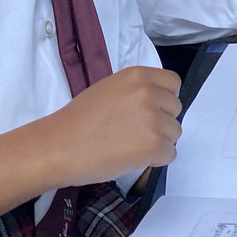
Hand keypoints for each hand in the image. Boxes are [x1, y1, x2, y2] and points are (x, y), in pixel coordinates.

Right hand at [46, 66, 181, 186]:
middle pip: (175, 109)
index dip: (166, 98)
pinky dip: (156, 160)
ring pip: (174, 133)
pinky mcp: (153, 145)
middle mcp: (148, 93)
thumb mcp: (109, 89)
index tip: (155, 110)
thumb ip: (135, 92)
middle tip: (137, 132)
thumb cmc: (78, 120)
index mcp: (137, 75)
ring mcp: (153, 119)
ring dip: (159, 141)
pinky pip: (169, 154)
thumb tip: (154, 105)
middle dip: (162, 122)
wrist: (60, 146)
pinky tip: (133, 157)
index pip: (173, 83)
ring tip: (132, 146)